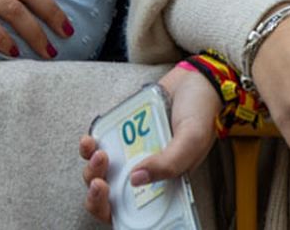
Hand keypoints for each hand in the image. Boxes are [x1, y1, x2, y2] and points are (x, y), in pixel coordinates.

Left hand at [80, 66, 219, 224]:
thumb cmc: (201, 114)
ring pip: (100, 171)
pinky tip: (91, 139)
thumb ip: (169, 163)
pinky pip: (98, 145)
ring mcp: (130, 153)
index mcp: (163, 184)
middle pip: (111, 195)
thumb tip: (135, 179)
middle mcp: (144, 172)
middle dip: (97, 192)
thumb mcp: (191, 141)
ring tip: (98, 153)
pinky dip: (89, 145)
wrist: (196, 78)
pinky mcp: (121, 133)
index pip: (133, 211)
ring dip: (92, 167)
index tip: (107, 196)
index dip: (112, 210)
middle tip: (99, 181)